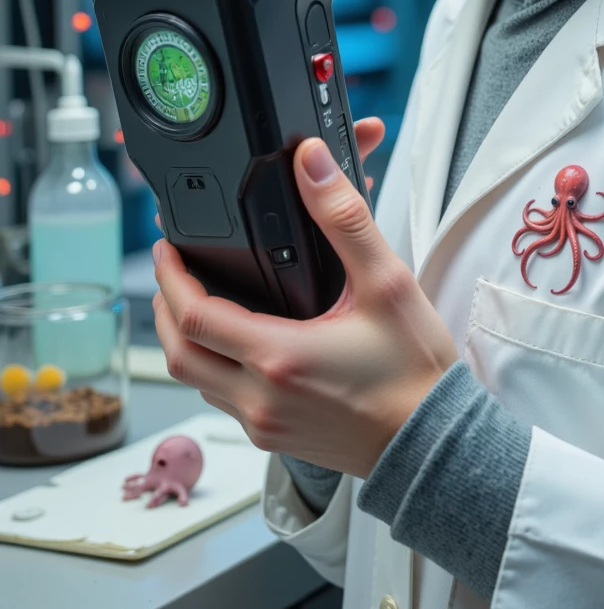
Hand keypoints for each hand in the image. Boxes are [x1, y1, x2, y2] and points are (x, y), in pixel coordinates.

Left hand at [151, 118, 458, 477]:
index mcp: (279, 357)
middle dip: (163, 308)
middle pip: (179, 353)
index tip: (167, 249)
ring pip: (196, 381)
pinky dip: (213, 368)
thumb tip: (312, 164)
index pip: (193, 316)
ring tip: (197, 302)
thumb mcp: (387, 283)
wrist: (435, 443)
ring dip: (186, 340)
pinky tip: (235, 343)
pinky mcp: (275, 438)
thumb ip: (344, 218)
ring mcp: (264, 425)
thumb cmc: (415, 371)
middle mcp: (261, 398)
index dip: (169, 277)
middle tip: (171, 273)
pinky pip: (223, 401)